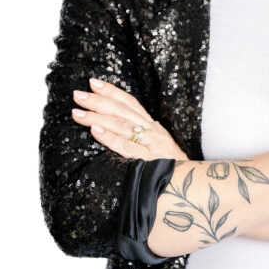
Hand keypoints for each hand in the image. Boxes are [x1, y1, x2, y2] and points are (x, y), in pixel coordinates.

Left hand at [71, 77, 189, 161]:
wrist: (191, 185)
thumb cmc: (170, 167)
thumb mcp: (157, 146)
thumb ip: (140, 135)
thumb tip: (113, 125)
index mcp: (152, 126)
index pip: (130, 102)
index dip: (112, 91)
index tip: (93, 83)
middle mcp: (153, 131)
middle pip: (122, 110)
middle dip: (98, 101)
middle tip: (77, 95)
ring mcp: (152, 145)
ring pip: (121, 125)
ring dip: (97, 116)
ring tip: (78, 113)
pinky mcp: (150, 160)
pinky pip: (126, 147)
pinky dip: (109, 137)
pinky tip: (94, 130)